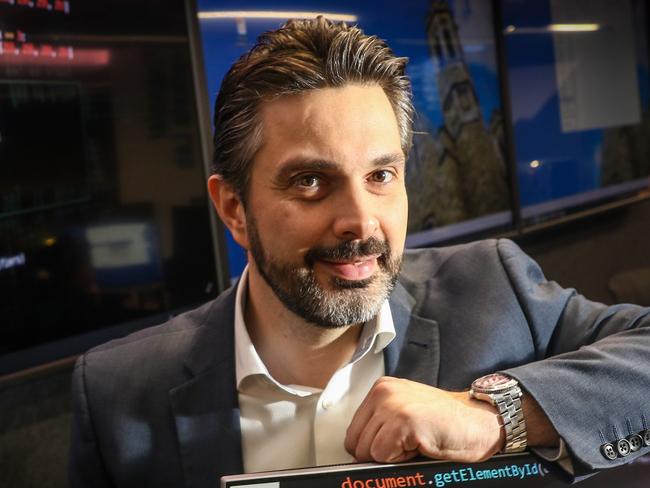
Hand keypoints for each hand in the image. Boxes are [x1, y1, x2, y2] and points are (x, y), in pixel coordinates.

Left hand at [344, 376, 503, 462]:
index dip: (371, 446)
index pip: (353, 430)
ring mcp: (392, 406)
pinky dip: (401, 459)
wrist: (479, 421)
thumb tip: (357, 450)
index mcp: (381, 388)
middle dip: (379, 452)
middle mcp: (383, 393)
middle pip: (356, 442)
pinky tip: (420, 445)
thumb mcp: (405, 412)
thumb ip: (380, 423)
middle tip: (407, 442)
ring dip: (391, 455)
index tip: (391, 444)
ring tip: (415, 442)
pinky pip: (382, 455)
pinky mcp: (403, 422)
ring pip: (367, 451)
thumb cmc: (446, 421)